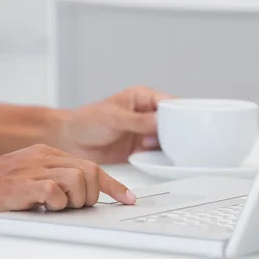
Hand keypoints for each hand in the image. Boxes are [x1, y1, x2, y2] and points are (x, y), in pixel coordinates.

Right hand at [0, 144, 135, 224]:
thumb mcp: (30, 177)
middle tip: (75, 206)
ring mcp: (34, 169)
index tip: (128, 198)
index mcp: (48, 154)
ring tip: (58, 207)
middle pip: (90, 171)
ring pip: (78, 179)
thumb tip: (83, 195)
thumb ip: (56, 180)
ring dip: (76, 200)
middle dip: (92, 194)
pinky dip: (56, 204)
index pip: (92, 166)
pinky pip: (56, 191)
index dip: (114, 185)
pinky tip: (43, 207)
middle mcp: (44, 157)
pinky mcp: (23, 184)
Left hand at [57, 86, 172, 162]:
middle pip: (172, 122)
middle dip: (177, 131)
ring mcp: (145, 133)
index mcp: (143, 98)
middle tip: (183, 141)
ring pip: (167, 139)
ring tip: (173, 152)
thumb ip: (139, 121)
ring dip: (169, 146)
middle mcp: (147, 115)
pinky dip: (161, 158)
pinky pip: (157, 153)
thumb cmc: (87, 121)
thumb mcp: (115, 118)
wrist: (69, 141)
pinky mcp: (141, 149)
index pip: (169, 103)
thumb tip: (161, 121)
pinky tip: (163, 161)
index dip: (180, 112)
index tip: (189, 122)